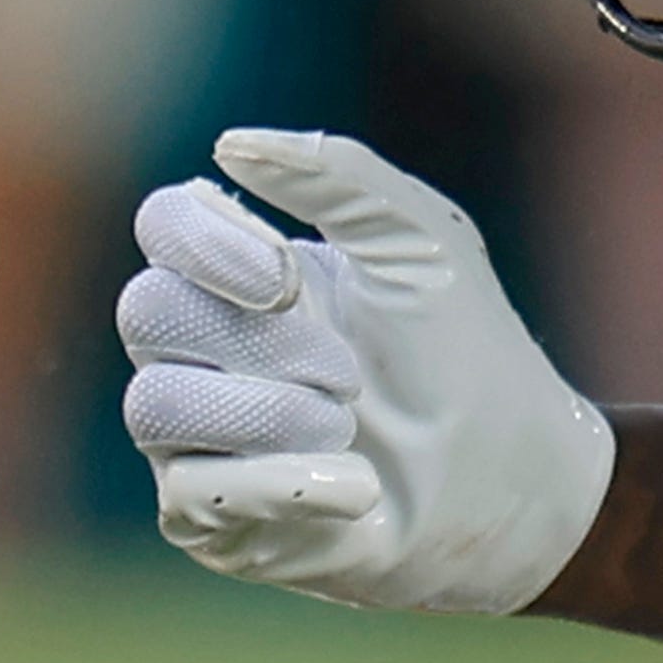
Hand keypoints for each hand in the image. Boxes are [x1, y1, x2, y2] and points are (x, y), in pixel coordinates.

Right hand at [116, 128, 613, 615]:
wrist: (513, 473)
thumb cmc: (465, 348)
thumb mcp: (420, 239)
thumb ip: (336, 176)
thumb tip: (229, 145)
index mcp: (244, 269)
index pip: (162, 226)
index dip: (209, 248)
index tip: (288, 280)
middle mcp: (204, 346)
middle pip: (149, 313)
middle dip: (260, 342)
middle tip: (348, 370)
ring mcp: (199, 435)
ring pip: (157, 405)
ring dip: (270, 413)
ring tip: (350, 425)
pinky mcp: (213, 517)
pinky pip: (191, 492)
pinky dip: (280, 484)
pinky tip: (356, 487)